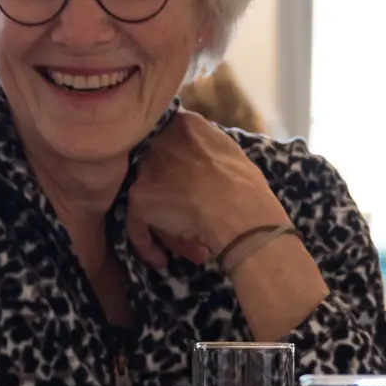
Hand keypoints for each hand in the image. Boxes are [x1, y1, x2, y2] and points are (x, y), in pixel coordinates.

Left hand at [127, 112, 288, 269]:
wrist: (241, 212)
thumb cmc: (247, 188)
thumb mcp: (232, 154)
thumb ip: (209, 150)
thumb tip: (205, 160)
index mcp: (187, 125)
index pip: (174, 147)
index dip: (185, 175)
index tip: (198, 191)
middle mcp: (161, 142)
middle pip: (162, 177)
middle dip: (180, 203)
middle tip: (200, 222)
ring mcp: (147, 171)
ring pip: (153, 203)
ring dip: (172, 228)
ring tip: (196, 247)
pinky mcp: (139, 199)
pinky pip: (137, 227)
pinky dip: (147, 245)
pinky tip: (161, 259)